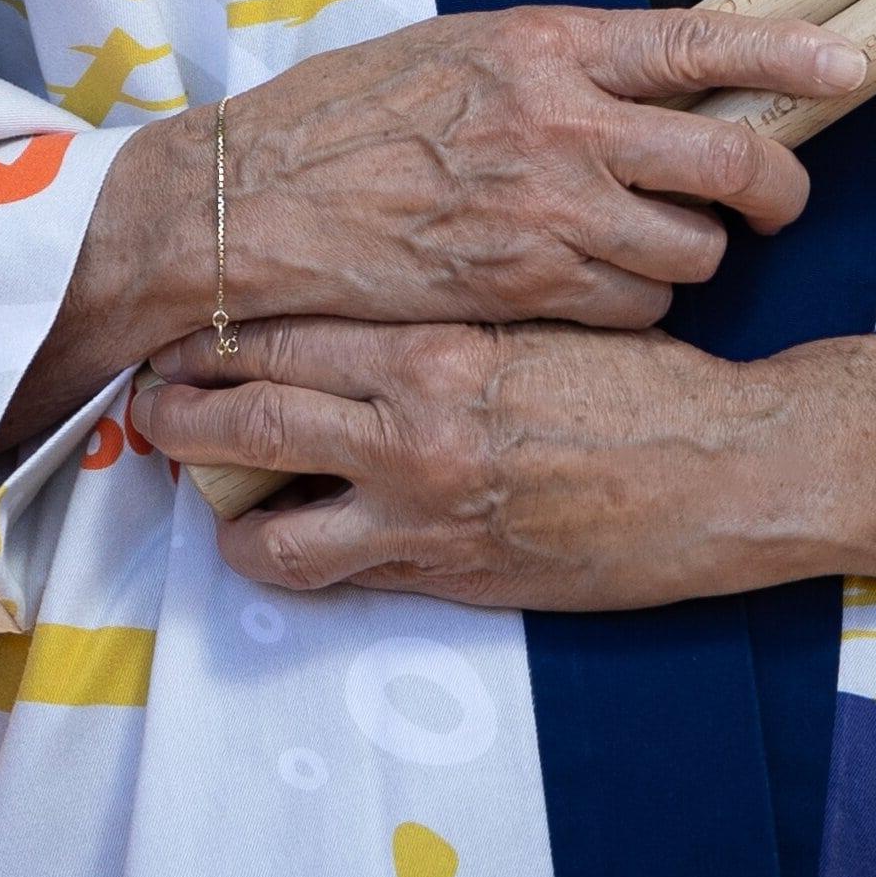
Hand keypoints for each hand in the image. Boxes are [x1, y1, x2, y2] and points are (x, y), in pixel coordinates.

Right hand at [8, 7, 864, 443]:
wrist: (248, 208)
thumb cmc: (339, 126)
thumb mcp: (453, 57)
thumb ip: (552, 70)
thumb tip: (640, 80)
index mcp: (546, 48)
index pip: (703, 41)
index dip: (792, 54)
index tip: (849, 62)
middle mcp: (563, 124)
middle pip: (734, 161)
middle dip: (771, 188)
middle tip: (764, 197)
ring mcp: (550, 214)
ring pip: (690, 249)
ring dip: (682, 254)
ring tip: (630, 244)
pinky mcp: (529, 292)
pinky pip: (632, 308)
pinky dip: (627, 305)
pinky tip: (580, 288)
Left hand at [124, 315, 808, 611]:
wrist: (728, 470)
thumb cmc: (645, 380)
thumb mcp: (535, 313)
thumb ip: (444, 312)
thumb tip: (367, 295)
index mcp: (431, 352)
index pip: (279, 334)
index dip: (211, 336)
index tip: (173, 332)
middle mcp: (412, 436)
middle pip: (249, 421)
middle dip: (180, 417)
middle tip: (148, 407)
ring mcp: (425, 520)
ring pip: (271, 529)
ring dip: (219, 511)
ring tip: (198, 494)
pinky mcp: (452, 581)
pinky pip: (341, 578)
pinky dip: (297, 560)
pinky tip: (284, 543)